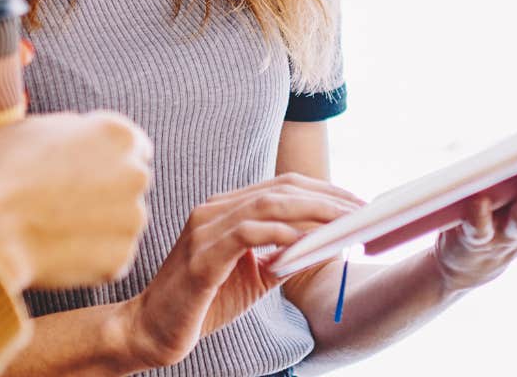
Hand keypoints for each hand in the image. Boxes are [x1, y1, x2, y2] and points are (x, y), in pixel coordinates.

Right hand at [0, 111, 152, 291]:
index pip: (132, 145)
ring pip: (121, 221)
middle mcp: (134, 174)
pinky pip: (110, 256)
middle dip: (105, 191)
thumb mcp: (30, 129)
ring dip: (98, 225)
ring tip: (53, 228)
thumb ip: (71, 132)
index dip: (104, 158)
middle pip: (128, 183)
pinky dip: (90, 257)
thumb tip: (80, 138)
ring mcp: (131, 220)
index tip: (82, 171)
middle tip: (62, 202)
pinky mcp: (120, 260)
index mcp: (116, 134)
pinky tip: (56, 251)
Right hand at [117, 174, 363, 370]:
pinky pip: (246, 233)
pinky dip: (280, 234)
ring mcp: (204, 230)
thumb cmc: (203, 303)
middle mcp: (213, 210)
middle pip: (281, 190)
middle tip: (364, 212)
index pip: (282, 187)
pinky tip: (305, 242)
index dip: (323, 190)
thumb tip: (329, 245)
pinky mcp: (201, 257)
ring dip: (313, 212)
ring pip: (267, 205)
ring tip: (345, 224)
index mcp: (224, 210)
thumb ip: (284, 258)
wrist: (152, 329)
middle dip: (328, 199)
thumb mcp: (254, 277)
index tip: (358, 203)